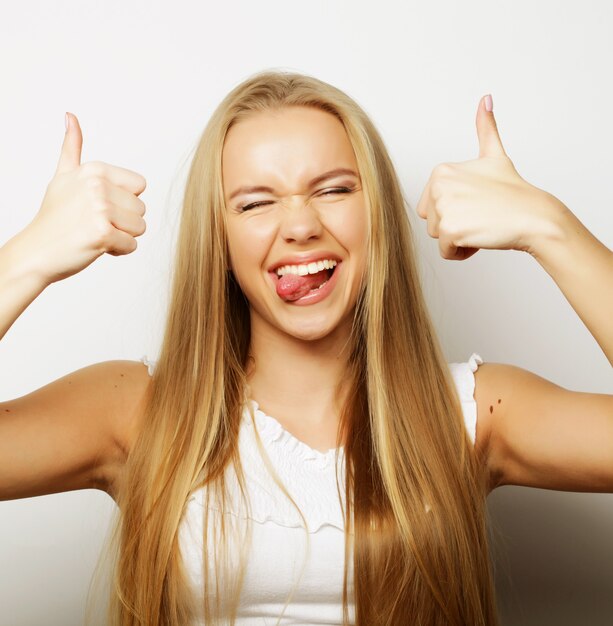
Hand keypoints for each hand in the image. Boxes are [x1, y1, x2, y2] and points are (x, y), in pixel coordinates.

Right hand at [20, 113, 146, 284]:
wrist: (36, 252)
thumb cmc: (54, 218)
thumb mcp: (63, 176)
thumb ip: (72, 148)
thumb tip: (70, 116)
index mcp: (95, 169)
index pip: (140, 185)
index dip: (124, 201)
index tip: (100, 206)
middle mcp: (97, 185)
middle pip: (141, 208)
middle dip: (124, 221)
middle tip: (95, 224)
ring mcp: (99, 208)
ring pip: (140, 227)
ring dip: (123, 236)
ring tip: (96, 234)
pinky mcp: (102, 233)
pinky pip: (132, 245)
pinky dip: (118, 251)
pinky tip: (96, 247)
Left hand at [415, 94, 561, 260]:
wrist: (534, 215)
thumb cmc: (513, 191)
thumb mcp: (494, 155)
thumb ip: (485, 128)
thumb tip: (486, 98)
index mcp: (441, 172)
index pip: (431, 205)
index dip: (455, 209)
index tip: (477, 202)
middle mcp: (437, 187)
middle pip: (432, 222)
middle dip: (454, 225)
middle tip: (480, 215)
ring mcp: (443, 208)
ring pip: (439, 237)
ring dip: (459, 239)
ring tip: (482, 225)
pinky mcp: (450, 230)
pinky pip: (446, 252)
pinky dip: (463, 252)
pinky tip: (481, 237)